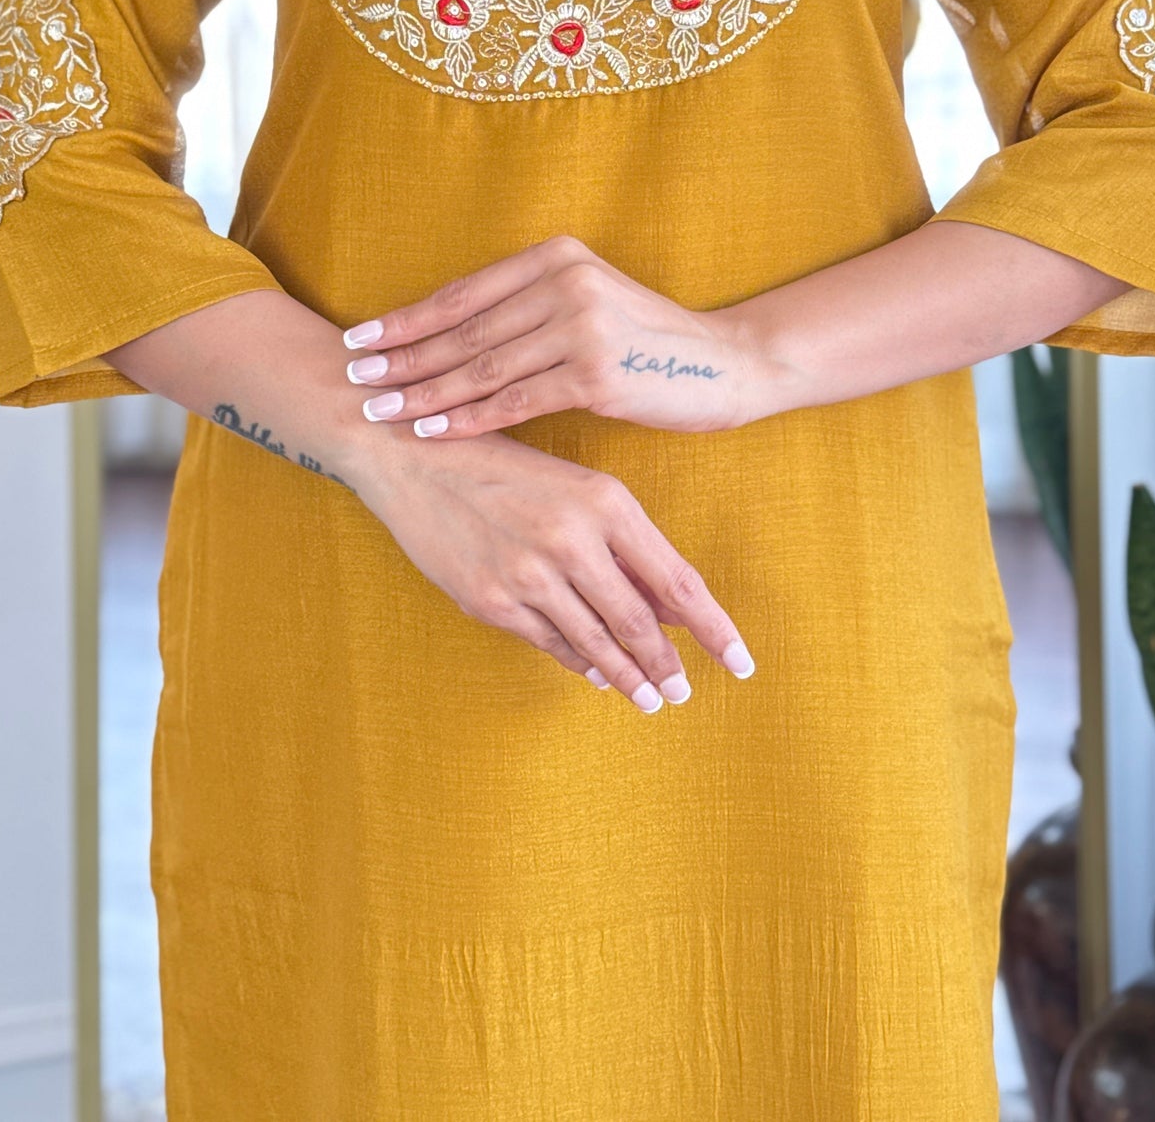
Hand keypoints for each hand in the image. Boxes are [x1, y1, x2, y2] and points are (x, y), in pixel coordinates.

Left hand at [342, 235, 774, 439]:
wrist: (725, 364)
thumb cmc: (646, 342)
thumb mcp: (588, 302)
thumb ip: (527, 307)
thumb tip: (445, 334)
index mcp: (557, 256)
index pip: (464, 292)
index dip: (407, 318)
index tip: (360, 338)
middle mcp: (566, 281)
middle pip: (464, 328)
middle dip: (403, 357)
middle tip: (355, 377)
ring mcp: (582, 325)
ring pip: (482, 366)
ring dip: (424, 392)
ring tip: (380, 409)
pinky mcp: (596, 373)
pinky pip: (515, 400)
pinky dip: (468, 418)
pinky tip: (432, 431)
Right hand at [355, 428, 756, 711]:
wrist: (412, 454)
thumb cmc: (504, 465)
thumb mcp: (574, 487)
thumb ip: (624, 545)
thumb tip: (672, 608)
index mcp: (605, 501)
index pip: (677, 580)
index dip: (714, 628)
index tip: (742, 662)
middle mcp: (572, 539)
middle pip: (639, 623)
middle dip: (667, 667)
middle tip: (685, 694)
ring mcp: (528, 574)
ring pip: (595, 643)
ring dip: (628, 678)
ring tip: (651, 700)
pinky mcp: (490, 600)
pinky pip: (549, 643)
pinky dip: (578, 663)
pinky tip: (596, 676)